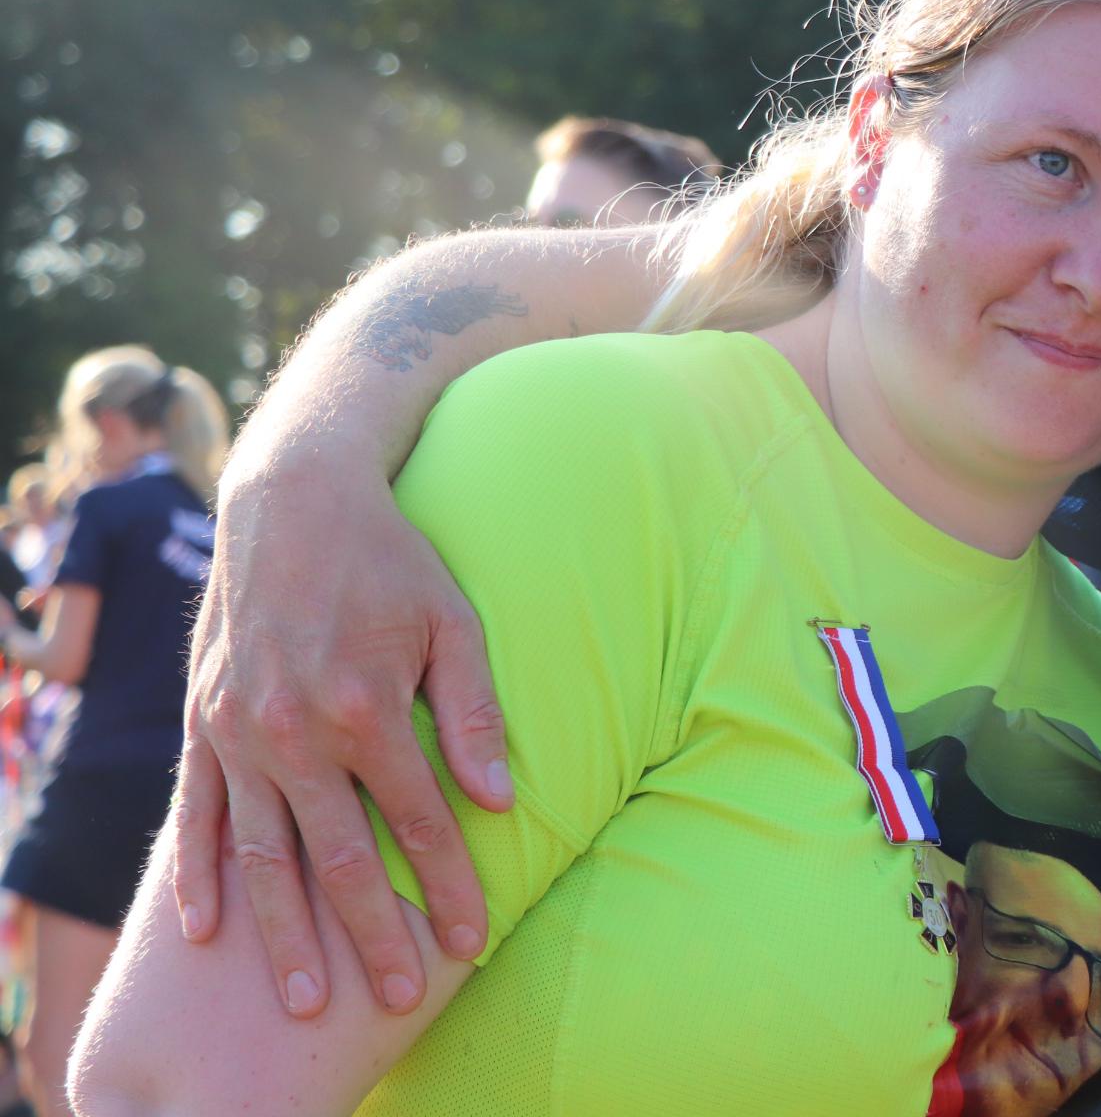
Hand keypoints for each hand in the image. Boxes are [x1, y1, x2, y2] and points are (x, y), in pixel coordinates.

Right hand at [173, 458, 512, 1017]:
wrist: (292, 503)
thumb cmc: (390, 560)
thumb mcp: (453, 621)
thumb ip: (475, 713)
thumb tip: (500, 800)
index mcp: (367, 708)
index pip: (418, 822)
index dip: (448, 888)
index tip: (472, 941)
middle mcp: (295, 731)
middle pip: (339, 860)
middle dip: (373, 936)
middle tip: (401, 998)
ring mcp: (239, 733)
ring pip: (264, 856)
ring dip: (286, 933)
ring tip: (309, 999)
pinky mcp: (202, 725)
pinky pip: (198, 816)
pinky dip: (201, 877)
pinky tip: (208, 933)